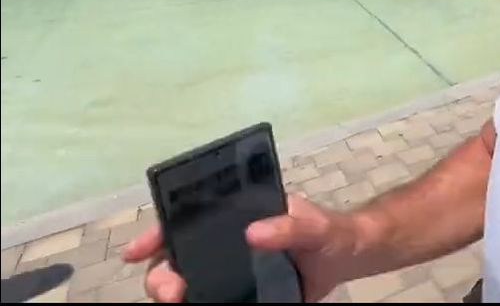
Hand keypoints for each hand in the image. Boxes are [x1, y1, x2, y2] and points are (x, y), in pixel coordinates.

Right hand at [122, 194, 370, 302]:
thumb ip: (291, 226)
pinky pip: (213, 302)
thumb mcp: (316, 226)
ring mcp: (231, 271)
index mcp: (237, 216)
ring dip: (173, 296)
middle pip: (176, 259)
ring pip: (187, 285)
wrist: (349, 259)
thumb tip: (254, 233)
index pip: (187, 220)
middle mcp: (226, 242)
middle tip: (171, 293)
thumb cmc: (330, 232)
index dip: (156, 234)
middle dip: (162, 277)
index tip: (135, 252)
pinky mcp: (243, 295)